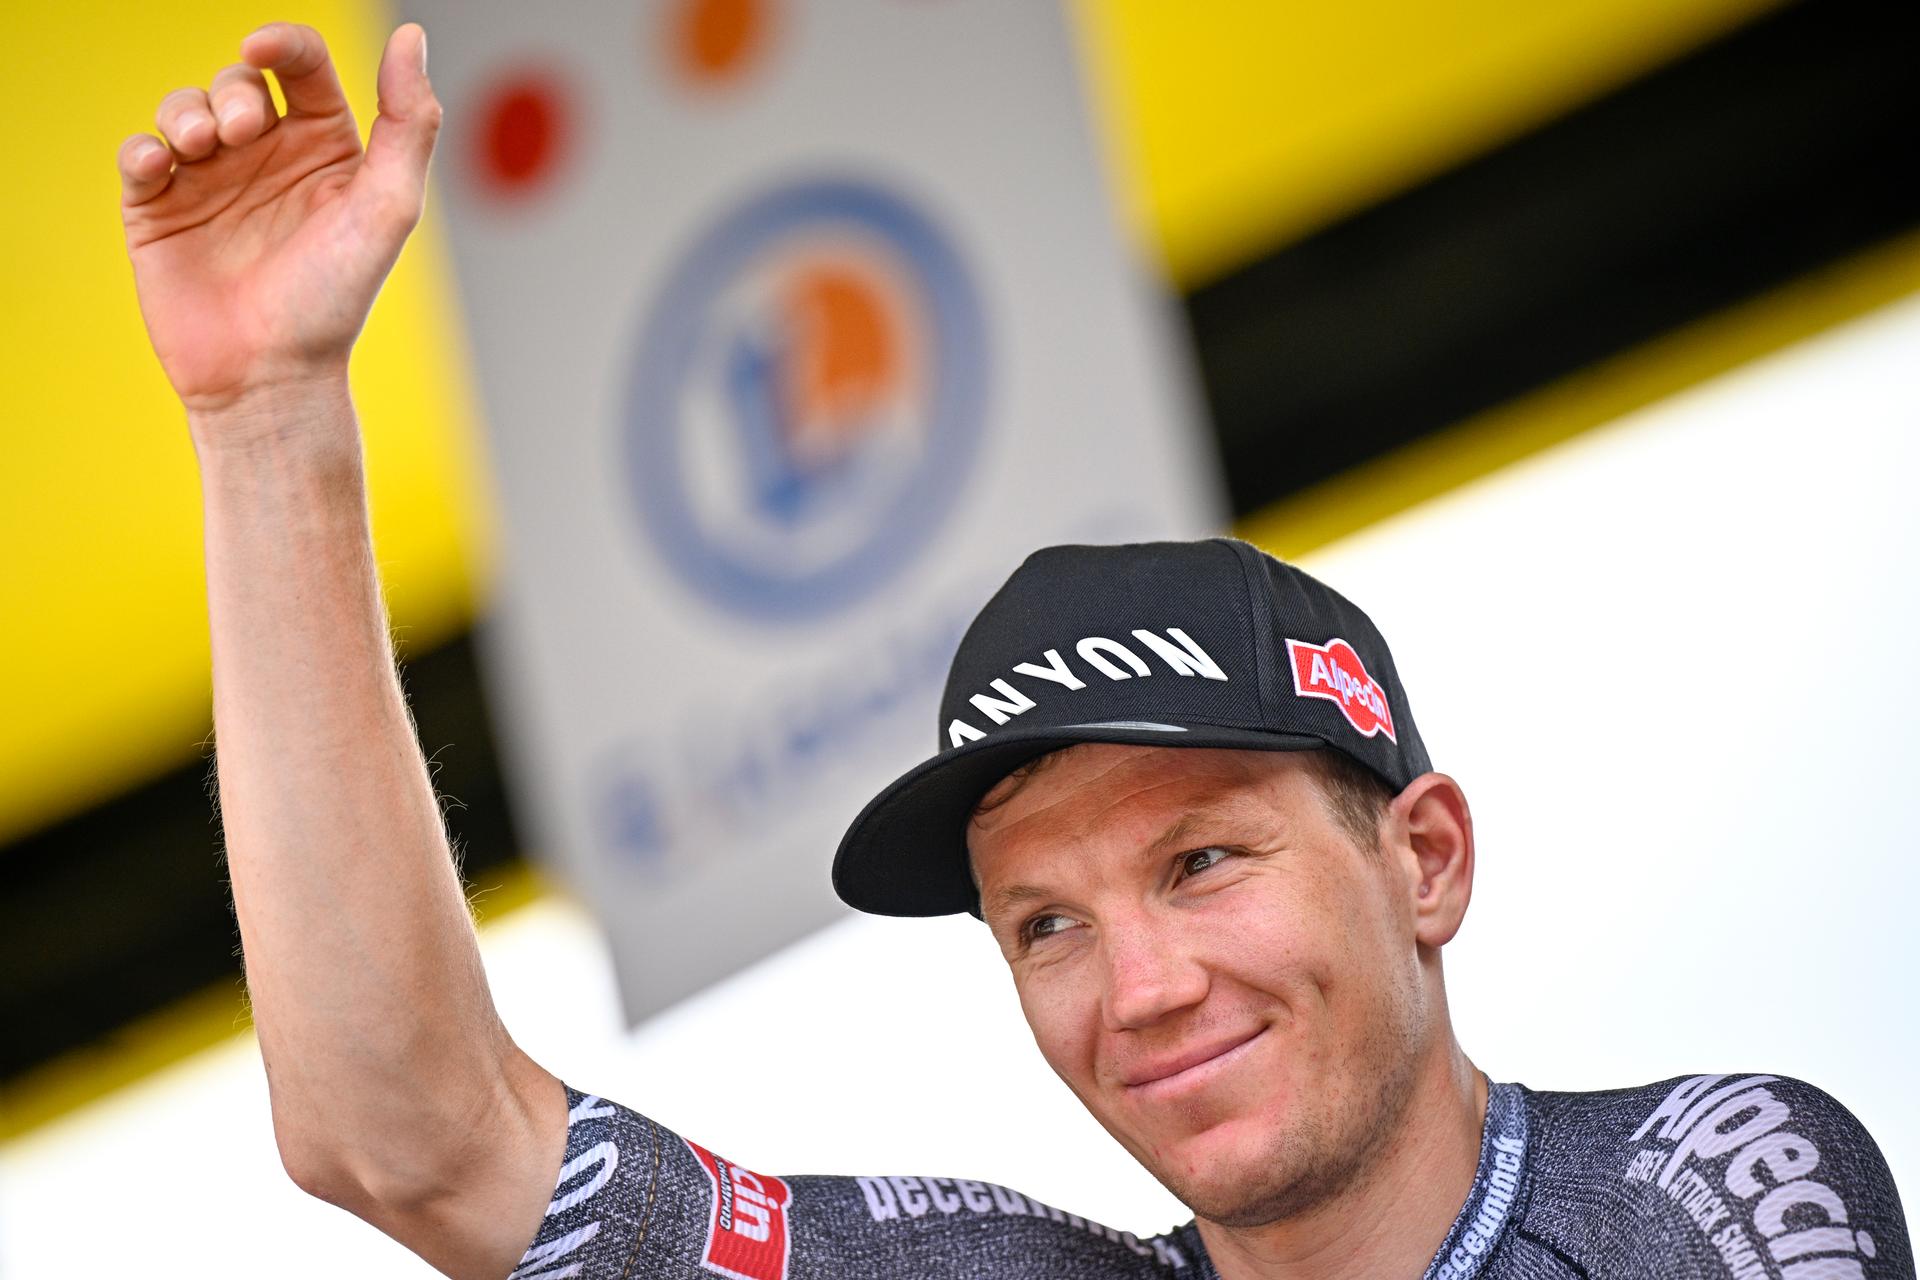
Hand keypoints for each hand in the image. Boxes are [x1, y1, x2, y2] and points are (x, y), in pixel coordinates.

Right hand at [118, 23, 439, 416]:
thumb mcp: (388, 206)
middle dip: (231, 92)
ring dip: (186, 112)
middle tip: (237, 134)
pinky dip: (144, 147)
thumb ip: (408, 121)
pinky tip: (162, 165)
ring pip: (183, 106)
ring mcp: (210, 180)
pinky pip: (138, 152)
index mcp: (325, 148)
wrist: (269, 374)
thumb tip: (411, 36)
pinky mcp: (159, 208)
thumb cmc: (336, 297)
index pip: (301, 67)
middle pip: (237, 81)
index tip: (263, 51)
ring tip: (201, 147)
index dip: (282, 44)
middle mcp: (267, 157)